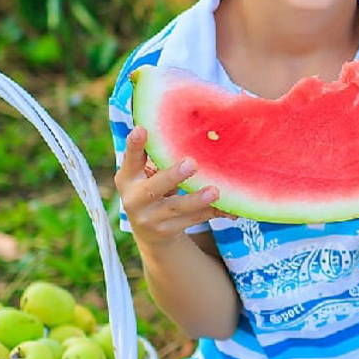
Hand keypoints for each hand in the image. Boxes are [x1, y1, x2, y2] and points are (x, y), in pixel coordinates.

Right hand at [115, 126, 225, 248]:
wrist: (148, 231)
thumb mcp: (147, 174)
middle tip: (192, 163)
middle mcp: (135, 199)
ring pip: (176, 207)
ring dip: (197, 200)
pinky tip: (230, 210)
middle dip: (173, 176)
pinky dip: (213, 213)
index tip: (142, 128)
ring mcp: (150, 218)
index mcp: (128, 178)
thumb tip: (191, 126)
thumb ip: (157, 157)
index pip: (130, 159)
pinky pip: (194, 220)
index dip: (134, 145)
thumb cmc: (152, 188)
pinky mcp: (167, 231)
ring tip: (214, 191)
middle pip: (154, 188)